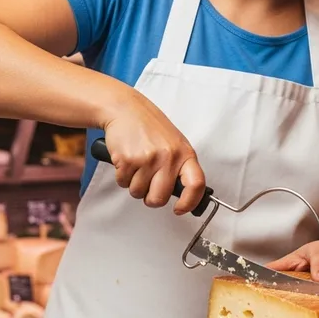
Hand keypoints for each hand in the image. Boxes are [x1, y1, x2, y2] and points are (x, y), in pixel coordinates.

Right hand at [101, 92, 205, 214]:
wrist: (125, 109)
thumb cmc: (149, 127)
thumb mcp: (174, 143)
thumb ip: (180, 166)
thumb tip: (183, 193)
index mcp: (185, 154)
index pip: (196, 184)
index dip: (190, 202)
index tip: (180, 209)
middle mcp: (169, 157)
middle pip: (160, 198)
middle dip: (150, 197)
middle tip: (147, 184)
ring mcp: (148, 159)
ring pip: (138, 193)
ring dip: (134, 184)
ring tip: (136, 164)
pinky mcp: (128, 160)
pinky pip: (123, 183)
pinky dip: (122, 175)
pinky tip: (126, 159)